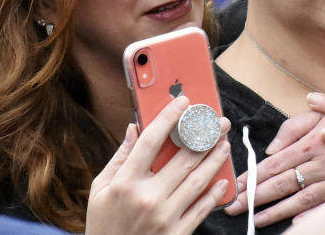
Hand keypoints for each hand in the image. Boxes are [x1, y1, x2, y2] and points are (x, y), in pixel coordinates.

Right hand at [85, 96, 230, 234]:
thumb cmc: (104, 223)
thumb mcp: (100, 189)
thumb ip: (120, 157)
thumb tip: (134, 128)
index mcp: (125, 182)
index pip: (151, 141)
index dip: (169, 118)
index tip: (183, 102)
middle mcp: (147, 198)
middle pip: (183, 159)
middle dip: (205, 136)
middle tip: (219, 121)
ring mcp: (164, 217)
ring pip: (198, 181)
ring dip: (215, 160)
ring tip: (224, 143)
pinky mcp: (176, 234)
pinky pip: (201, 209)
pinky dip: (214, 194)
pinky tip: (223, 180)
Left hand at [222, 110, 324, 226]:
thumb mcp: (322, 111)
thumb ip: (293, 128)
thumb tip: (271, 149)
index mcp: (311, 143)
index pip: (274, 164)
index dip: (253, 177)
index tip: (237, 185)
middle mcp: (321, 164)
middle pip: (282, 185)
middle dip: (255, 198)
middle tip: (235, 207)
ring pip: (300, 201)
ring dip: (276, 212)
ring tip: (256, 219)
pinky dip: (311, 218)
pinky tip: (296, 225)